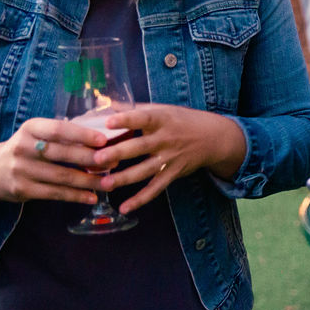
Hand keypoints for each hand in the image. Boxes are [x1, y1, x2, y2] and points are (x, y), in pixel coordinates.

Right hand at [0, 117, 109, 208]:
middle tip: (114, 161)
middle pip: (63, 154)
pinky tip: (92, 197)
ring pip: (62, 176)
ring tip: (109, 182)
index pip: (59, 129)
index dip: (82, 134)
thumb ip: (63, 135)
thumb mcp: (37, 134)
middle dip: (91, 158)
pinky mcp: (22, 190)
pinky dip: (76, 196)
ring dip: (88, 180)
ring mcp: (22, 170)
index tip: (104, 140)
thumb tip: (103, 138)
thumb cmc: (27, 148)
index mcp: (31, 128)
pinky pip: (55, 193)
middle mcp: (24, 148)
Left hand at [94, 104, 246, 214]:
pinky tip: (124, 208)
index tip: (108, 122)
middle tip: (97, 159)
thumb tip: (105, 102)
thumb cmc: (182, 120)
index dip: (126, 119)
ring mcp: (170, 158)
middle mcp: (166, 138)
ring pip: (145, 170)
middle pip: (140, 146)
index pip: (143, 117)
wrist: (213, 138)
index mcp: (162, 119)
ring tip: (104, 184)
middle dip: (118, 153)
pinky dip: (141, 199)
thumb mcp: (163, 109)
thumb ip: (135, 108)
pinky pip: (156, 188)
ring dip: (125, 178)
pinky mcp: (174, 173)